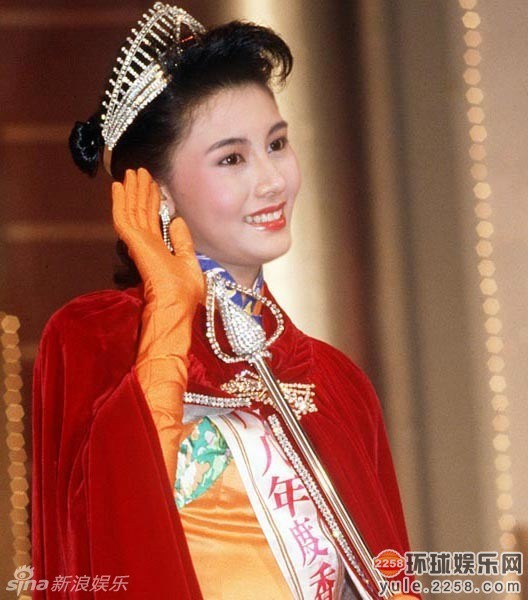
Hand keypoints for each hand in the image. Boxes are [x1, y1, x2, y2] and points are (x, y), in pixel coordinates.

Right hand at [111, 167, 204, 307]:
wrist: (176, 304)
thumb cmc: (184, 292)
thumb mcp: (189, 260)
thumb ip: (182, 240)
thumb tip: (176, 220)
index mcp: (158, 249)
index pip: (153, 220)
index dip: (152, 201)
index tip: (154, 185)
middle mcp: (146, 244)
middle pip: (141, 211)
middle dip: (141, 190)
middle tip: (139, 171)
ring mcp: (138, 243)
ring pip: (133, 210)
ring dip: (132, 190)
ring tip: (131, 172)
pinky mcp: (134, 243)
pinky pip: (123, 218)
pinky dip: (119, 202)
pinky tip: (118, 186)